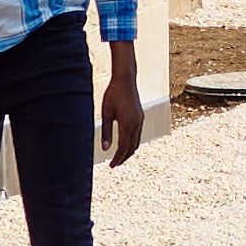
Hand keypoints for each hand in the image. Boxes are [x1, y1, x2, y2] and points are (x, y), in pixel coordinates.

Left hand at [100, 47, 150, 168]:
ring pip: (136, 142)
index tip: (111, 166)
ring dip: (128, 151)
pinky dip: (132, 143)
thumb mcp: (106, 113)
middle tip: (114, 165)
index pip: (123, 147)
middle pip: (131, 147)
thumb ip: (106, 132)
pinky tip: (125, 144)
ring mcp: (140, 120)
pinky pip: (138, 135)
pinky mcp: (141, 117)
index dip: (117, 158)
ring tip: (119, 158)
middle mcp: (136, 124)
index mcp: (127, 124)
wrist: (125, 80)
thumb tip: (105, 149)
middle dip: (123, 157)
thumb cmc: (113, 95)